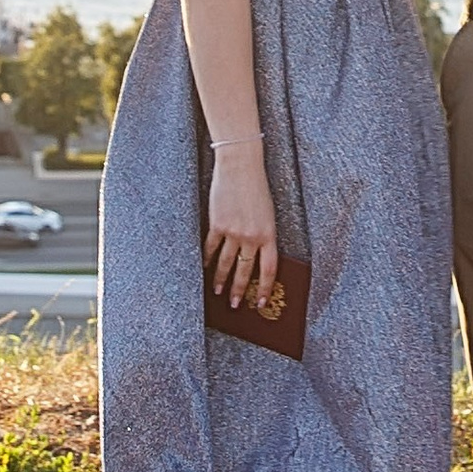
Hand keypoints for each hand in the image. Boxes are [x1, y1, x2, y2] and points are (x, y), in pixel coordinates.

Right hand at [205, 146, 278, 309]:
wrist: (240, 167)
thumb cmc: (257, 187)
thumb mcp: (268, 213)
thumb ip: (263, 234)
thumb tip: (256, 255)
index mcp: (269, 234)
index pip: (269, 269)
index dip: (264, 288)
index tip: (259, 303)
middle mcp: (251, 236)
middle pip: (245, 271)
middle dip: (240, 290)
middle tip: (235, 305)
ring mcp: (233, 231)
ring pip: (226, 263)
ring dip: (220, 280)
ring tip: (217, 292)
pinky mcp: (217, 224)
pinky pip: (210, 247)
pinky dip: (206, 260)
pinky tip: (203, 269)